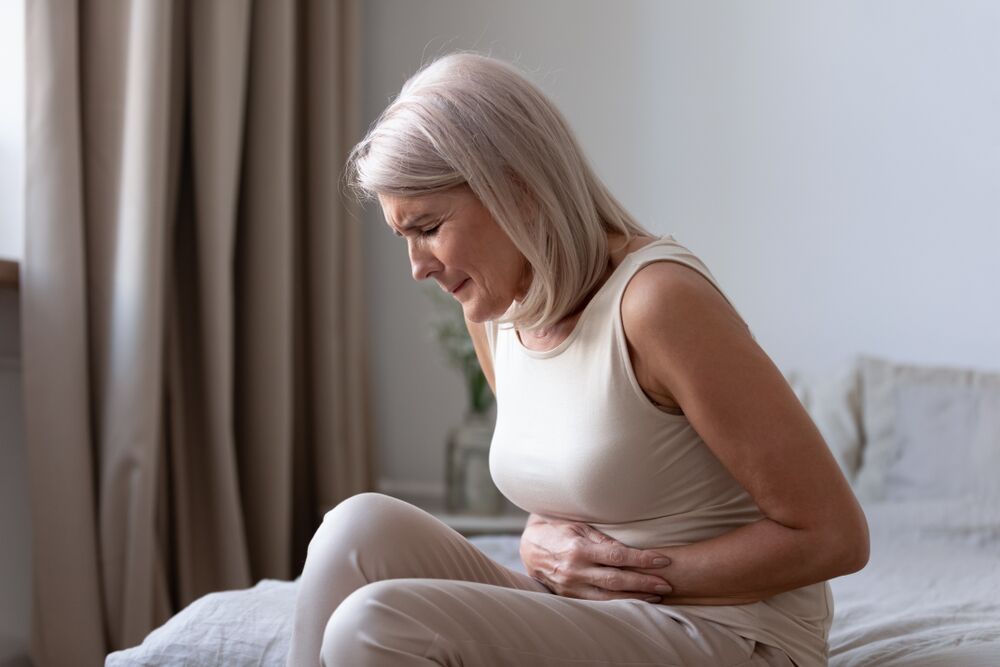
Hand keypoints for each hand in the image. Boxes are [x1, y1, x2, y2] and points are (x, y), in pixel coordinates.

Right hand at [519, 514, 672, 601]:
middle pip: (617, 580)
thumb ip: (602, 538)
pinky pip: (598, 603)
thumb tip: (629, 548)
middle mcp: (575, 570)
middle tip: (667, 584)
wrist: (529, 547)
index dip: (643, 560)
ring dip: (636, 597)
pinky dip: (618, 604)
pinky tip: (635, 601)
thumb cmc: (557, 530)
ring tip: (657, 595)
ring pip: (610, 597)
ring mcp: (571, 586)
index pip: (618, 556)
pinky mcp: (569, 596)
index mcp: (579, 548)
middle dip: (645, 583)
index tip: (663, 560)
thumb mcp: (578, 526)